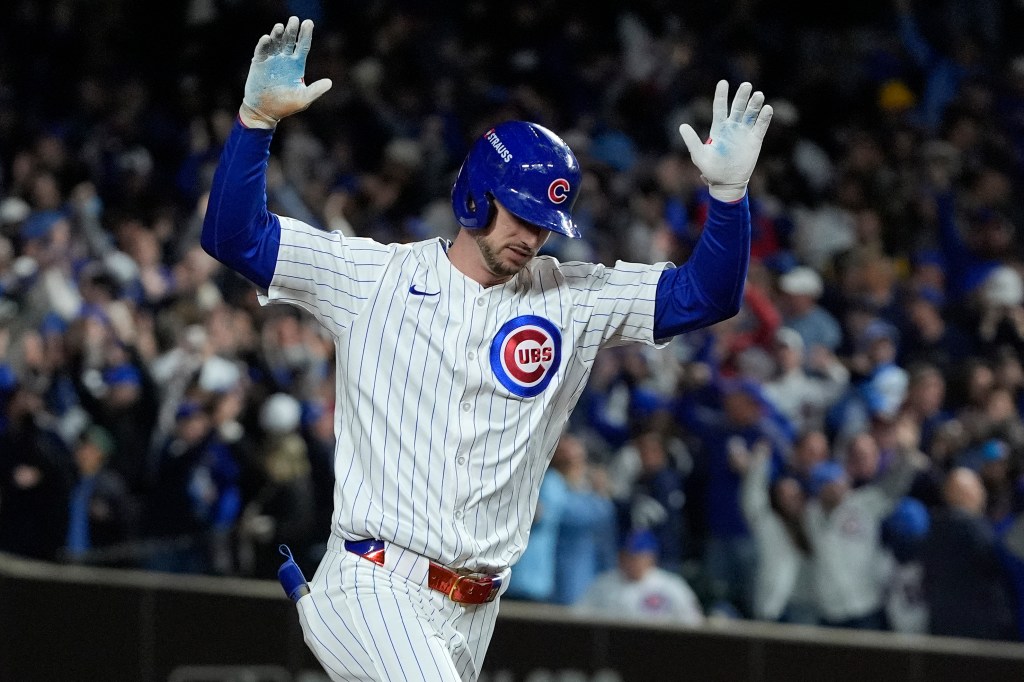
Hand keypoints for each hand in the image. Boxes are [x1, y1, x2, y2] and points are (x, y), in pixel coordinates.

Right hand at [241, 16, 332, 127]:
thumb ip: (316, 90)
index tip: (308, 23)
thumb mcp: (303, 99)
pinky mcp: (259, 63)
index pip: (303, 46)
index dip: (306, 34)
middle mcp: (285, 59)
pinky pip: (262, 51)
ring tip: (281, 27)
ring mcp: (272, 60)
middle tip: (294, 20)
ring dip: (278, 34)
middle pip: (290, 41)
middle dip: (292, 30)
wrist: (265, 112)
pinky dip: (264, 44)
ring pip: (276, 42)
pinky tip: (267, 38)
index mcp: (297, 65)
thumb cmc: (285, 106)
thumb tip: (330, 82)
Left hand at [679, 80, 772, 201]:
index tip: (723, 82)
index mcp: (718, 128)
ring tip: (758, 95)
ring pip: (751, 114)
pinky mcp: (755, 140)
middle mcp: (732, 127)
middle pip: (738, 107)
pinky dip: (764, 118)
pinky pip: (761, 126)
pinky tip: (767, 109)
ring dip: (754, 104)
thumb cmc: (711, 170)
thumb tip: (682, 126)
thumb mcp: (699, 155)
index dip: (721, 95)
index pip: (720, 107)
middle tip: (746, 85)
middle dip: (742, 96)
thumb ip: (692, 141)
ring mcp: (744, 132)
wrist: (727, 183)